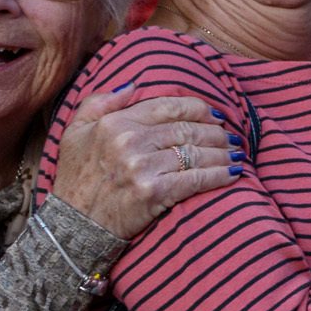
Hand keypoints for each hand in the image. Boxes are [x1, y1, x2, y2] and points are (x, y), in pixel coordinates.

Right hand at [47, 84, 237, 242]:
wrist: (73, 226)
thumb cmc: (76, 178)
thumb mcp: (75, 132)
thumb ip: (100, 101)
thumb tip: (133, 84)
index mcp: (115, 122)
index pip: (169, 106)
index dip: (198, 109)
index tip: (214, 116)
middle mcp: (129, 140)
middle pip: (188, 128)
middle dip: (216, 132)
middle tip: (231, 137)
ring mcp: (142, 167)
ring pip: (196, 152)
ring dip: (223, 153)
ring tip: (237, 154)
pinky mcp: (154, 193)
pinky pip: (197, 179)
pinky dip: (219, 175)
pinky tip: (233, 174)